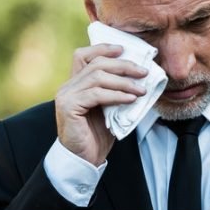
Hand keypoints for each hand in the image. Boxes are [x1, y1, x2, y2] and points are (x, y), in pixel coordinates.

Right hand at [54, 43, 148, 165]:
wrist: (84, 160)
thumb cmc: (97, 136)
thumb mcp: (109, 110)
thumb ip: (115, 93)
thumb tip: (139, 80)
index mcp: (75, 84)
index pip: (83, 55)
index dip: (103, 49)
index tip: (124, 49)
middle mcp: (68, 86)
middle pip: (96, 64)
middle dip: (123, 66)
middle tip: (143, 72)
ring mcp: (67, 96)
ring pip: (98, 77)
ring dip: (124, 82)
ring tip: (141, 89)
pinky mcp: (69, 107)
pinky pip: (97, 95)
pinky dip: (116, 95)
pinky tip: (130, 99)